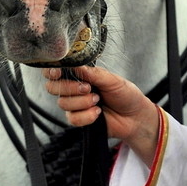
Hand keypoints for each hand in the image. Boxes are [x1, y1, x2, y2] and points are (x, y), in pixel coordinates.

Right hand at [44, 65, 160, 160]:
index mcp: (81, 74)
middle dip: (70, 88)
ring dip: (82, 102)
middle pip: (52, 87)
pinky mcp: (79, 119)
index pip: (57, 70)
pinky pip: (72, 118)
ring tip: (98, 101)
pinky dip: (86, 116)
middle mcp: (74, 88)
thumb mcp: (112, 80)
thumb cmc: (125, 94)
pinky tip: (98, 113)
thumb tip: (76, 65)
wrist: (135, 117)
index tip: (58, 73)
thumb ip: (93, 74)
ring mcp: (75, 104)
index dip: (52, 71)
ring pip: (63, 103)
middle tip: (89, 88)